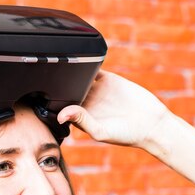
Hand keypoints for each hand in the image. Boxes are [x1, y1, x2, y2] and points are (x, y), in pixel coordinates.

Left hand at [57, 70, 171, 148]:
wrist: (152, 123)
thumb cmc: (127, 135)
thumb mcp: (101, 131)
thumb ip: (81, 121)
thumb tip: (62, 114)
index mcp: (80, 118)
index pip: (60, 106)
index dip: (51, 100)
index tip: (42, 93)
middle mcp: (86, 103)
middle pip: (66, 90)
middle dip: (57, 83)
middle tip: (46, 73)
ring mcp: (96, 90)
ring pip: (77, 78)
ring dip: (70, 71)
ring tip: (60, 62)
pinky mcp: (107, 79)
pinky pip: (93, 68)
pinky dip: (87, 63)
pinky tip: (81, 59)